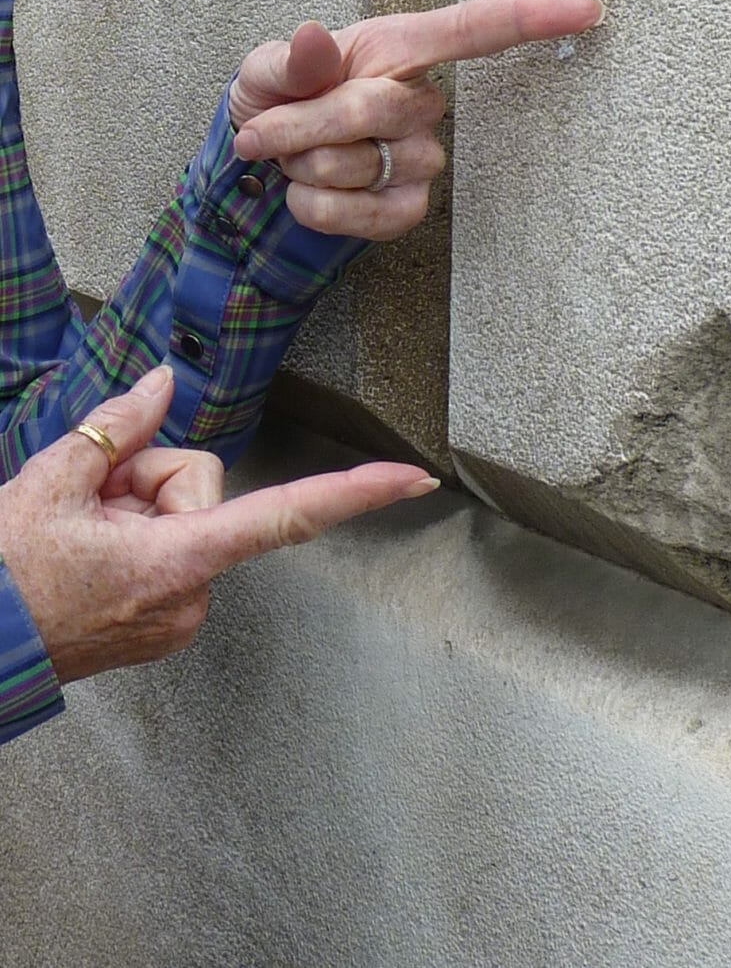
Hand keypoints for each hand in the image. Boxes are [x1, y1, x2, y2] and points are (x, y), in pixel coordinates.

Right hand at [0, 365, 437, 682]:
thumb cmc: (2, 577)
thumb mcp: (50, 482)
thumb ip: (117, 426)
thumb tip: (162, 381)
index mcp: (178, 560)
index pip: (287, 515)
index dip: (356, 493)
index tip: (413, 480)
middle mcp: (192, 596)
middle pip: (205, 490)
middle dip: (148, 482)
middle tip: (89, 505)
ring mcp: (179, 617)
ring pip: (186, 519)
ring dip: (135, 512)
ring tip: (80, 537)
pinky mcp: (166, 625)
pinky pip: (174, 552)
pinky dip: (136, 541)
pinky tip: (89, 556)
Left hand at [229, 0, 605, 239]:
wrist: (264, 166)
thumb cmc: (279, 100)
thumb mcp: (266, 69)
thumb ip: (288, 59)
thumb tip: (313, 39)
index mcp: (400, 47)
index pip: (476, 30)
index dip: (532, 17)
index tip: (587, 8)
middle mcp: (422, 102)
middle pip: (374, 110)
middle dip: (301, 123)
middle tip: (267, 128)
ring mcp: (424, 159)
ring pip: (358, 165)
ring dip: (304, 167)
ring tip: (296, 158)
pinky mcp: (411, 208)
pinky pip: (363, 214)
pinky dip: (316, 208)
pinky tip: (310, 194)